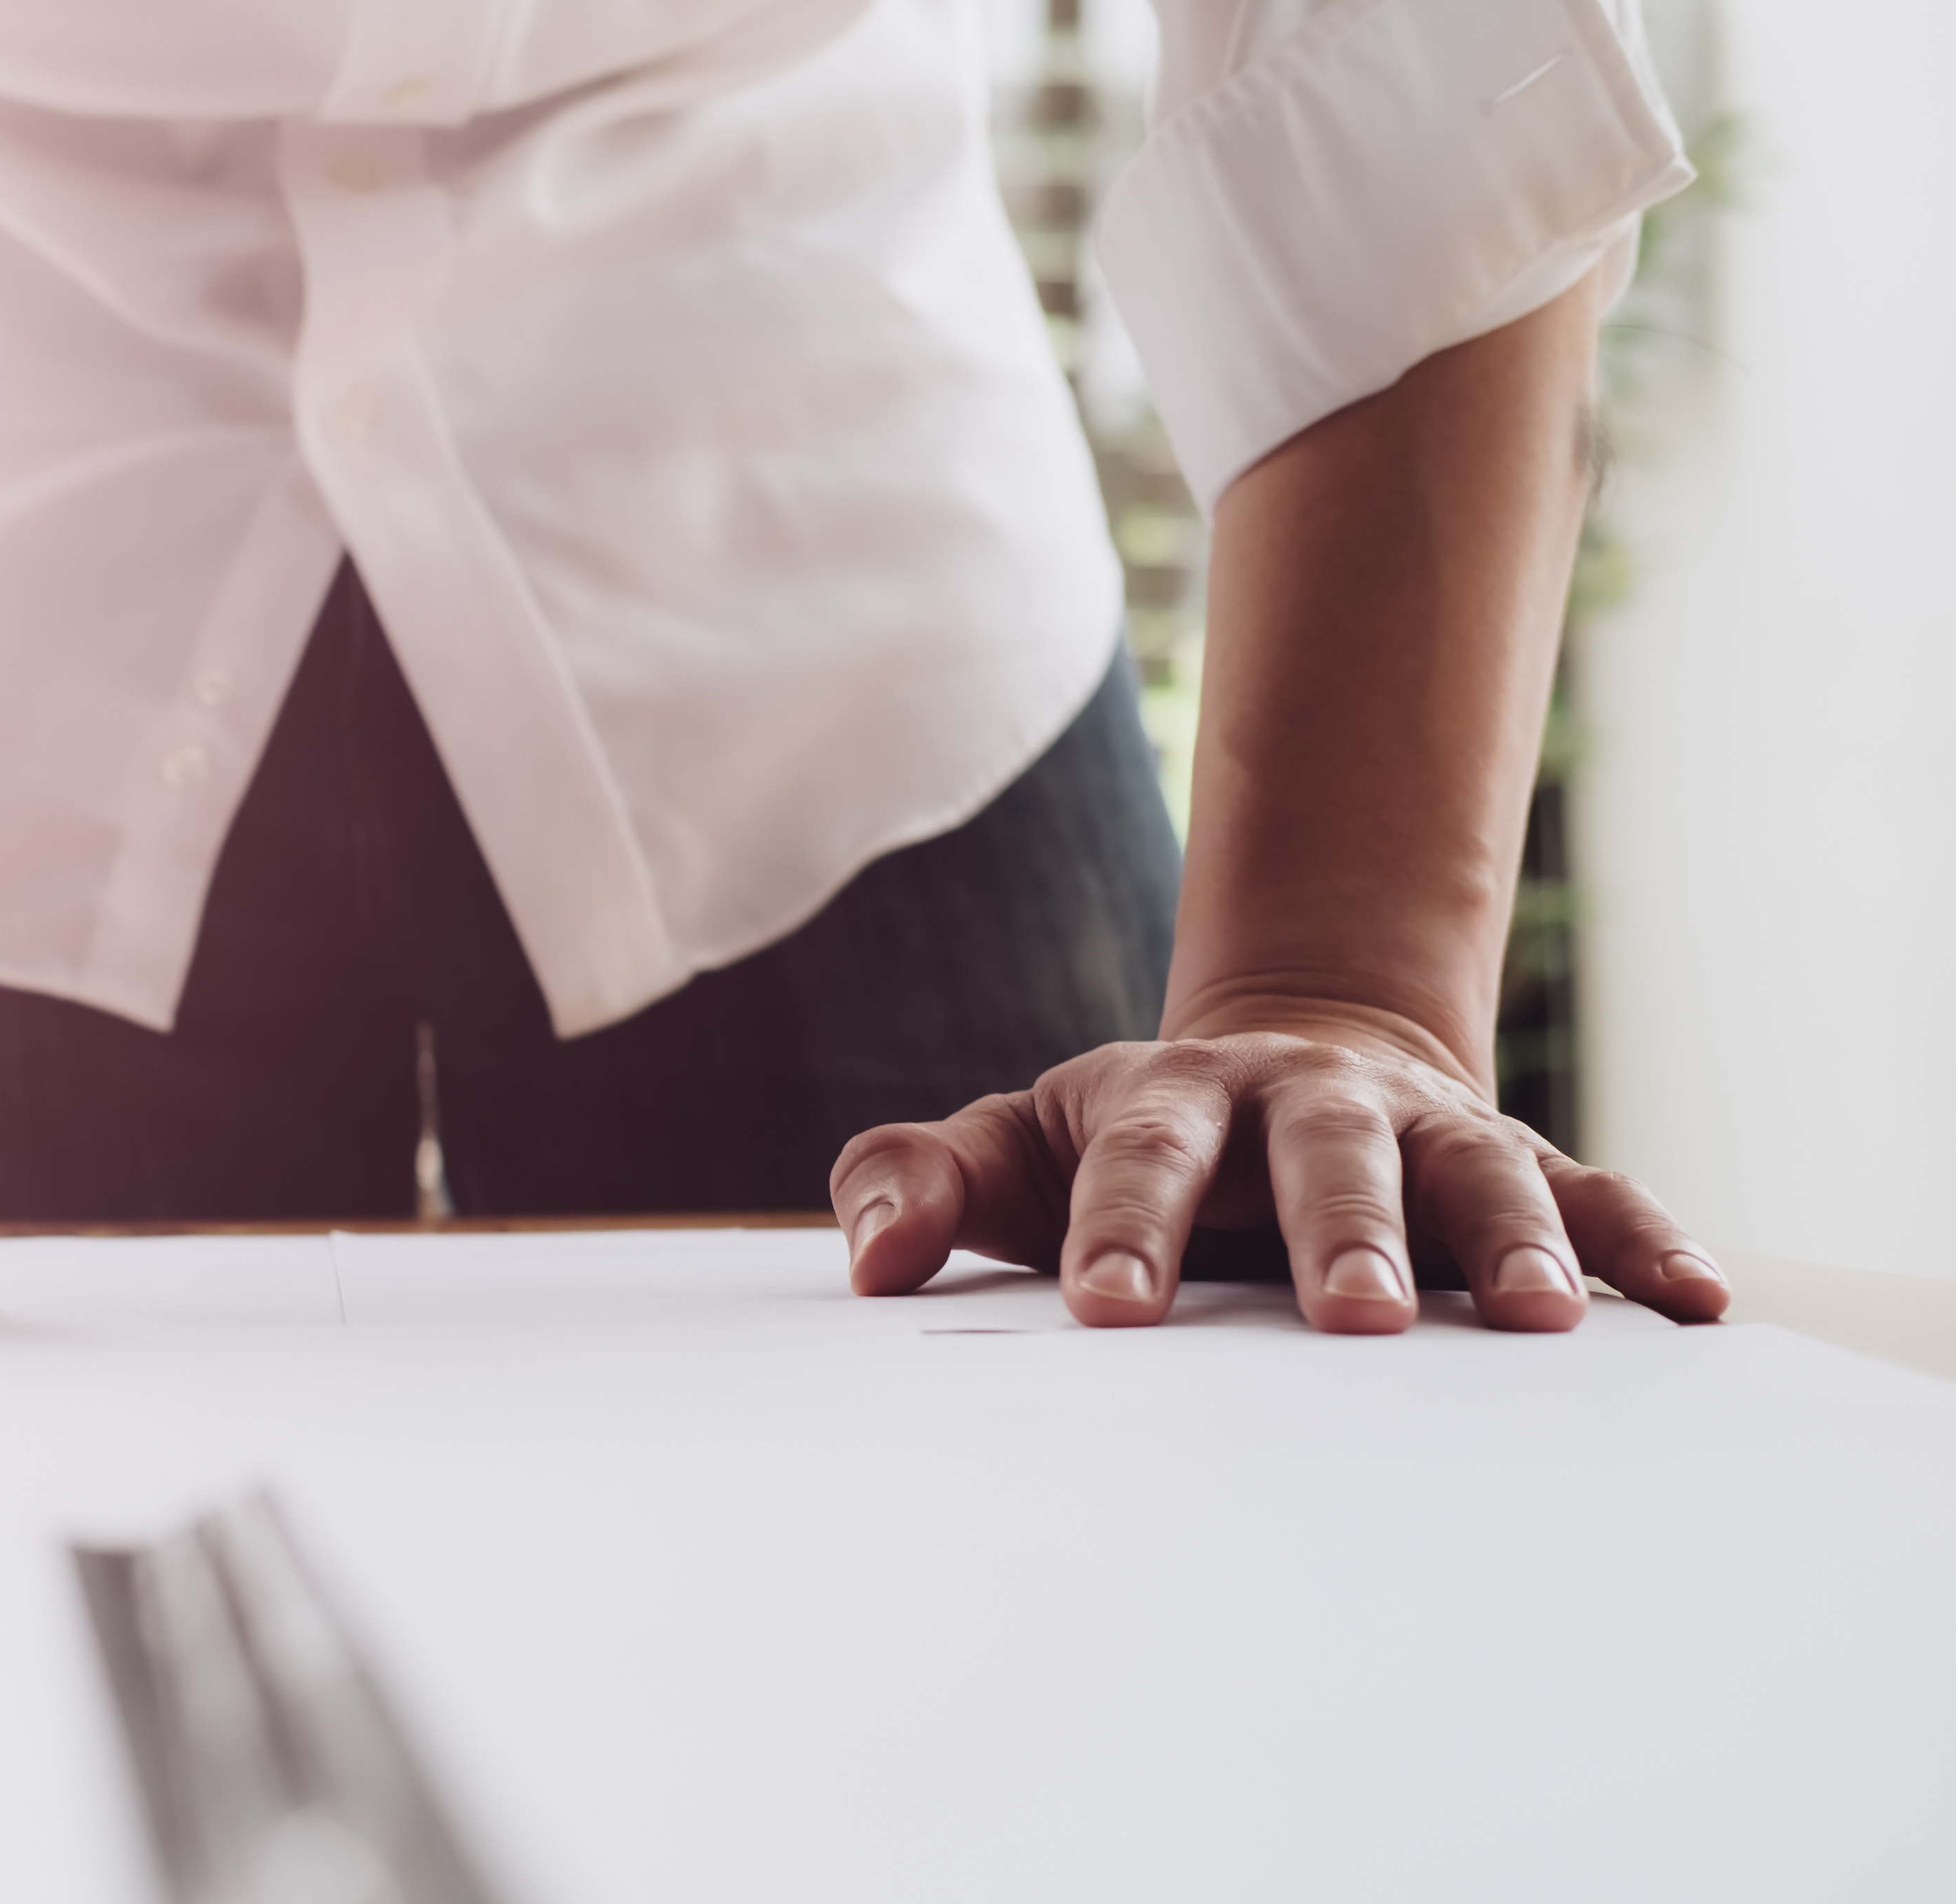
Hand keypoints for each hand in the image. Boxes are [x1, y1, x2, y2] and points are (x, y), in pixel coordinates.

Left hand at [828, 1024, 1732, 1333]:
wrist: (1271, 1066)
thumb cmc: (1122, 1144)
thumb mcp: (1011, 1150)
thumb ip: (917, 1184)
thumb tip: (869, 1262)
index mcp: (1171, 1095)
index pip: (1138, 1151)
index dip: (1118, 1224)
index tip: (1106, 1309)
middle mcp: (1305, 1099)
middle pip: (1324, 1149)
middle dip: (1341, 1227)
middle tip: (1349, 1317)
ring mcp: (1420, 1129)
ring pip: (1473, 1168)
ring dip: (1508, 1238)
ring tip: (1534, 1320)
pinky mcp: (1513, 1165)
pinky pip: (1591, 1193)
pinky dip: (1642, 1241)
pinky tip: (1691, 1303)